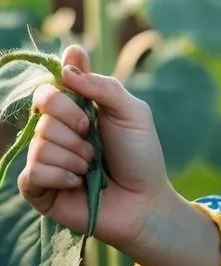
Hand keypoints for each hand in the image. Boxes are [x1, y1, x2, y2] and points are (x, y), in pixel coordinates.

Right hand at [18, 44, 172, 251]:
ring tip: (92, 165)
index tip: (77, 86)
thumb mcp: (133, 112)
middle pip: (43, 106)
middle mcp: (58, 129)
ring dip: (74, 153)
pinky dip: (61, 174)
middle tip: (91, 133)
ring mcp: (46, 158)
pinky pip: (33, 172)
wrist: (143, 199)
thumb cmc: (140, 154)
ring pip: (40, 141)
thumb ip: (104, 87)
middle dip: (73, 119)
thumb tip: (68, 65)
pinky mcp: (38, 187)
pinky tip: (78, 181)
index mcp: (79, 108)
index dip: (61, 82)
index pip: (53, 84)